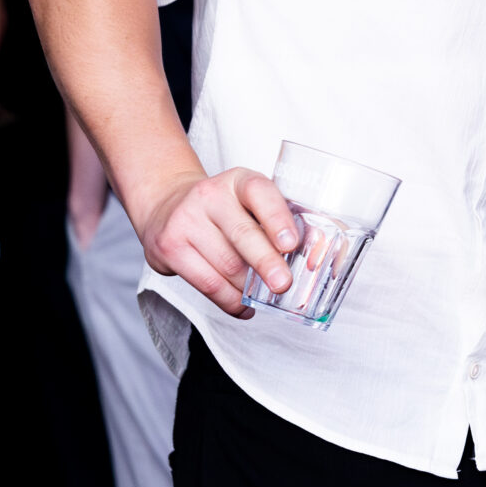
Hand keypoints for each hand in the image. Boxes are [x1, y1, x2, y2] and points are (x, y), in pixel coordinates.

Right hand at [135, 166, 300, 318]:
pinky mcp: (169, 249)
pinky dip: (229, 300)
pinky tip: (242, 305)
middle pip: (242, 234)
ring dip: (249, 288)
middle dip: (266, 263)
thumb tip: (317, 253)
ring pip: (225, 265)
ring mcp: (185, 221)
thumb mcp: (249, 201)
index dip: (277, 219)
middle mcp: (209, 197)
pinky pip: (206, 283)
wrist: (167, 205)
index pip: (260, 193)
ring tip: (265, 297)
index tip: (291, 243)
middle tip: (284, 283)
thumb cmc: (222, 208)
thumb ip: (280, 220)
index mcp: (238, 181)